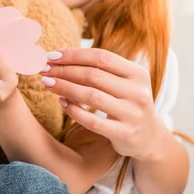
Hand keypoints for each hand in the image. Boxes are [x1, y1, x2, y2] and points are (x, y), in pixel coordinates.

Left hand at [40, 48, 169, 160]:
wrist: (150, 138)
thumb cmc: (128, 103)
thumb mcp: (124, 82)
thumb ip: (100, 69)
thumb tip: (60, 55)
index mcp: (137, 73)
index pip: (101, 57)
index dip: (74, 54)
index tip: (52, 55)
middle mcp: (137, 92)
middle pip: (93, 75)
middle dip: (64, 70)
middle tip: (43, 69)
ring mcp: (132, 114)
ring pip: (91, 96)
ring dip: (64, 87)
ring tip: (46, 82)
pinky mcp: (124, 133)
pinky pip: (92, 121)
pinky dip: (73, 110)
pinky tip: (61, 102)